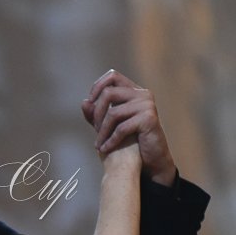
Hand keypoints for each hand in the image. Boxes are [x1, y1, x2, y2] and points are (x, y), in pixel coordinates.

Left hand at [82, 69, 176, 185]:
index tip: (90, 103)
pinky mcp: (149, 119)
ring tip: (98, 145)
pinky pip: (121, 128)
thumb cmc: (131, 140)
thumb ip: (96, 114)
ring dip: (102, 131)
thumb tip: (84, 102)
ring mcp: (147, 105)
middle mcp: (143, 94)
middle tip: (94, 130)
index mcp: (134, 91)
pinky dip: (110, 140)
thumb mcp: (110, 125)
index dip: (97, 86)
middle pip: (109, 93)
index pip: (113, 76)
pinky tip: (105, 149)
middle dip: (97, 113)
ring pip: (113, 113)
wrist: (151, 158)